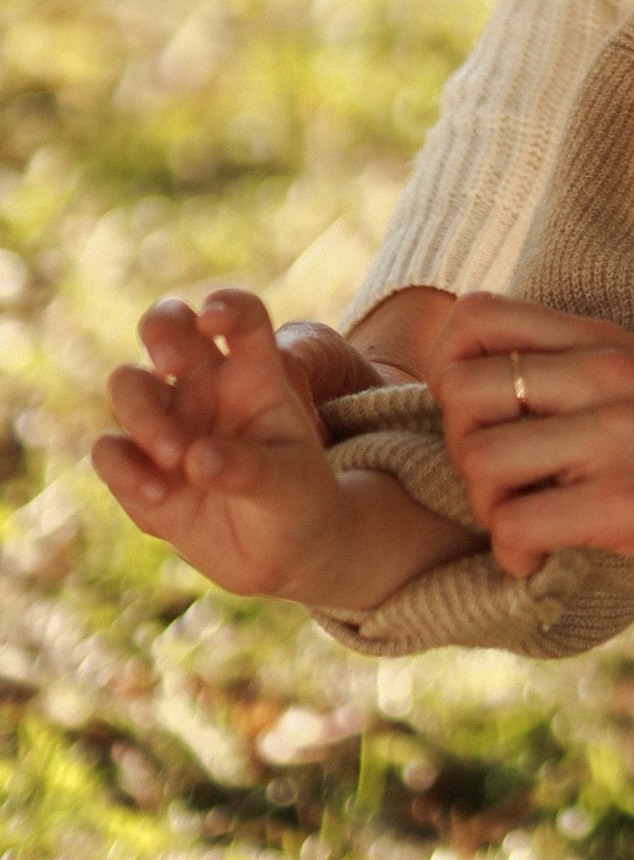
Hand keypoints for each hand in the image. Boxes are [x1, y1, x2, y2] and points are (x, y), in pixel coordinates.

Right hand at [93, 289, 467, 605]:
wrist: (279, 553)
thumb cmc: (297, 499)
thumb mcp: (293, 483)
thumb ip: (252, 467)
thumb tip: (197, 458)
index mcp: (254, 374)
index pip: (242, 319)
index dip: (227, 306)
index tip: (215, 319)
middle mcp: (204, 387)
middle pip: (166, 325)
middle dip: (161, 330)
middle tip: (172, 362)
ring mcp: (167, 422)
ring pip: (128, 384)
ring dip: (143, 414)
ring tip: (176, 454)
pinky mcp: (139, 467)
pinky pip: (109, 450)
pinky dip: (124, 468)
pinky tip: (159, 495)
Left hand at [429, 292, 633, 591]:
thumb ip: (578, 372)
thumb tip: (481, 394)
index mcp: (604, 341)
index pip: (474, 317)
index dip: (452, 371)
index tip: (488, 420)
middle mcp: (604, 376)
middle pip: (458, 389)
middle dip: (460, 447)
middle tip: (502, 485)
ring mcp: (617, 438)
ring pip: (478, 459)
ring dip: (485, 507)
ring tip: (525, 524)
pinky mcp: (628, 504)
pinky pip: (517, 526)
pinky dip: (512, 554)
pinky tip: (543, 560)